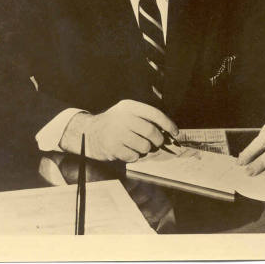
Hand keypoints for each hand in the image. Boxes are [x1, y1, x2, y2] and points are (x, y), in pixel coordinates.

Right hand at [60, 100, 178, 161]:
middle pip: (151, 131)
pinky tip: (127, 150)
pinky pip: (134, 156)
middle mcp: (123, 117)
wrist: (89, 132)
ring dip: (145, 149)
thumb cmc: (114, 124)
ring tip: (137, 146)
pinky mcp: (113, 147)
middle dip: (158, 140)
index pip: (154, 114)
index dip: (168, 124)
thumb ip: (144, 119)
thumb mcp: (126, 113)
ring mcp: (117, 133)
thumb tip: (167, 132)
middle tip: (156, 143)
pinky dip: (134, 156)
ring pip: (144, 146)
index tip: (175, 132)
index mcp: (129, 106)